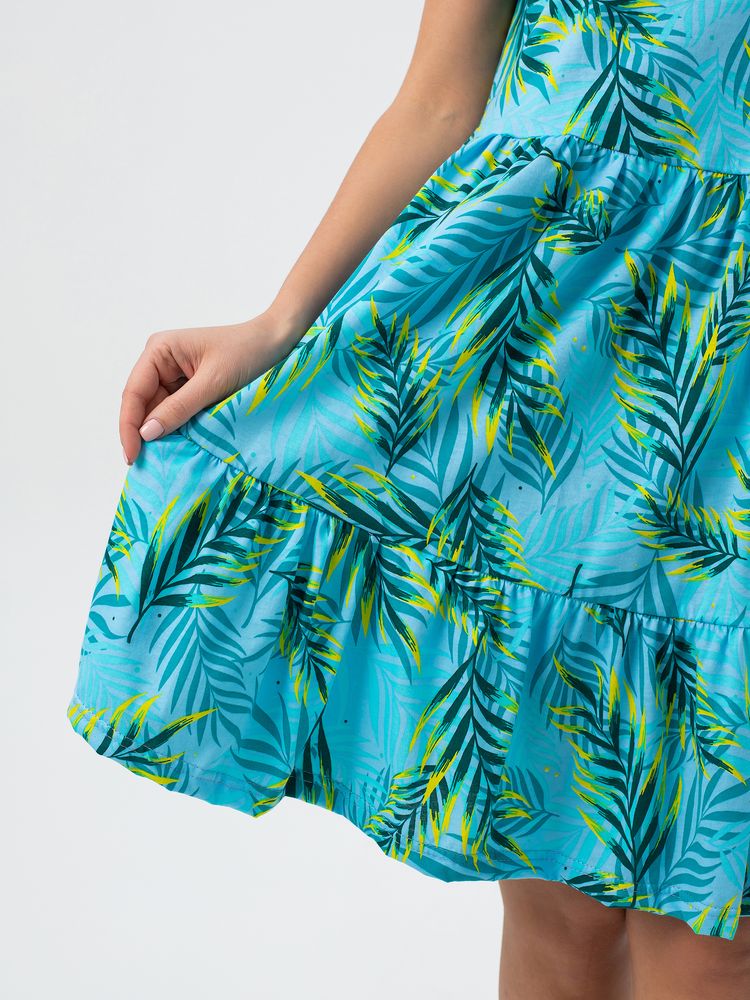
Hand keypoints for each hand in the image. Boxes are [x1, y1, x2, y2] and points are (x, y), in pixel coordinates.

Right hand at [119, 312, 301, 463]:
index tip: (132, 456)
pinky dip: (177, 428)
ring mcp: (175, 374)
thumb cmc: (248, 352)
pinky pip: (176, 412)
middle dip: (143, 433)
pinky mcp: (190, 387)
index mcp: (159, 350)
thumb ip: (179, 408)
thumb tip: (146, 433)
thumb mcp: (213, 383)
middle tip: (145, 466)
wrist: (277, 342)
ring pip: (158, 411)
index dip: (129, 427)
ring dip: (161, 433)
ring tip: (162, 461)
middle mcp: (161, 361)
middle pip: (143, 405)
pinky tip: (178, 445)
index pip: (134, 393)